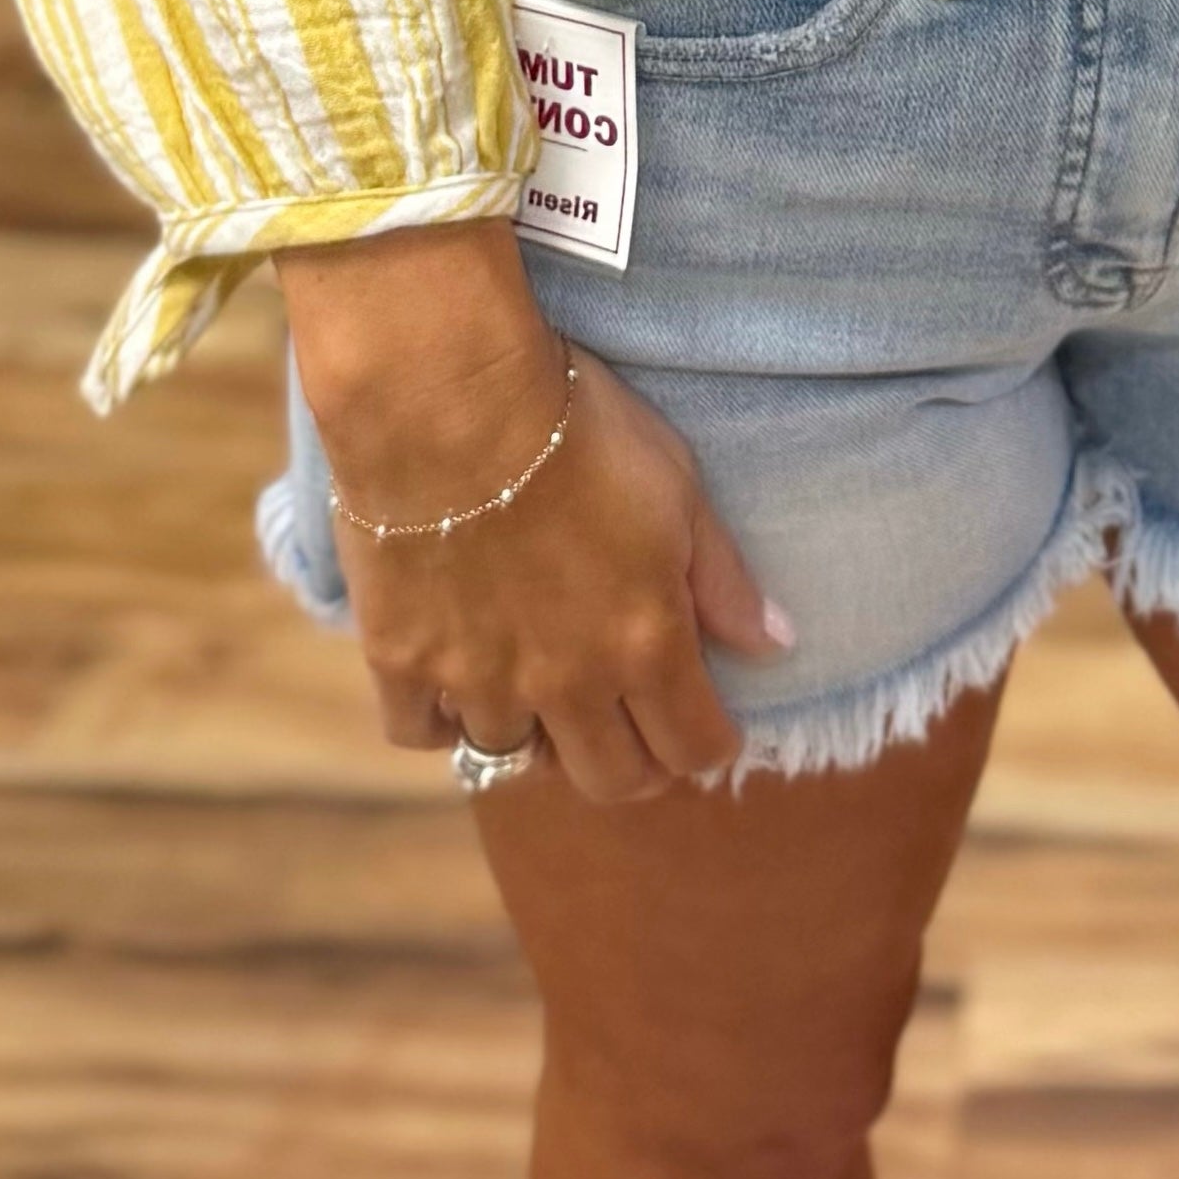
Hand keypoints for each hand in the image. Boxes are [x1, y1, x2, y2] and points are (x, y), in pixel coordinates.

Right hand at [282, 220, 792, 808]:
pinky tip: (457, 683)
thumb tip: (776, 646)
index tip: (708, 723)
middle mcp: (565, 685)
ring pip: (514, 763)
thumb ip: (723, 579)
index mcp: (643, 643)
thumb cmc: (578, 427)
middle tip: (633, 726)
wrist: (448, 398)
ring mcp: (479, 681)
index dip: (709, 744)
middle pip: (611, 781)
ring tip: (543, 698)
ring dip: (538, 739)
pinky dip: (443, 720)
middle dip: (636, 764)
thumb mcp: (677, 486)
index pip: (694, 748)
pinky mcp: (402, 661)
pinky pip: (422, 733)